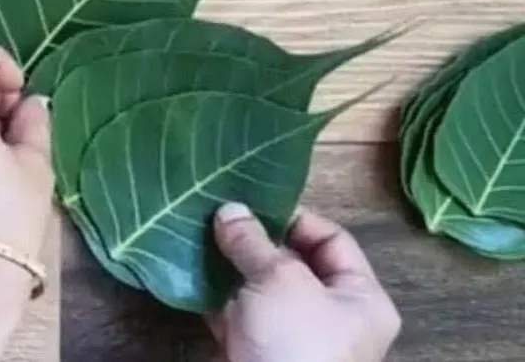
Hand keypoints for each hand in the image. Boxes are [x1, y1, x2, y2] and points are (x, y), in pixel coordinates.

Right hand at [209, 203, 401, 361]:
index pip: (332, 239)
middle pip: (291, 263)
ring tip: (197, 237)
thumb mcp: (279, 281)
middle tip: (217, 216)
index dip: (293, 217)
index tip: (251, 202)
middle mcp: (330, 317)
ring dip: (228, 267)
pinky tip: (188, 275)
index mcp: (360, 298)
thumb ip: (253, 242)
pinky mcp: (256, 355)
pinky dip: (213, 298)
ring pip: (258, 289)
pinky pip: (235, 316)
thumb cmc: (296, 345)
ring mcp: (290, 338)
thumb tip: (228, 210)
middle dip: (253, 241)